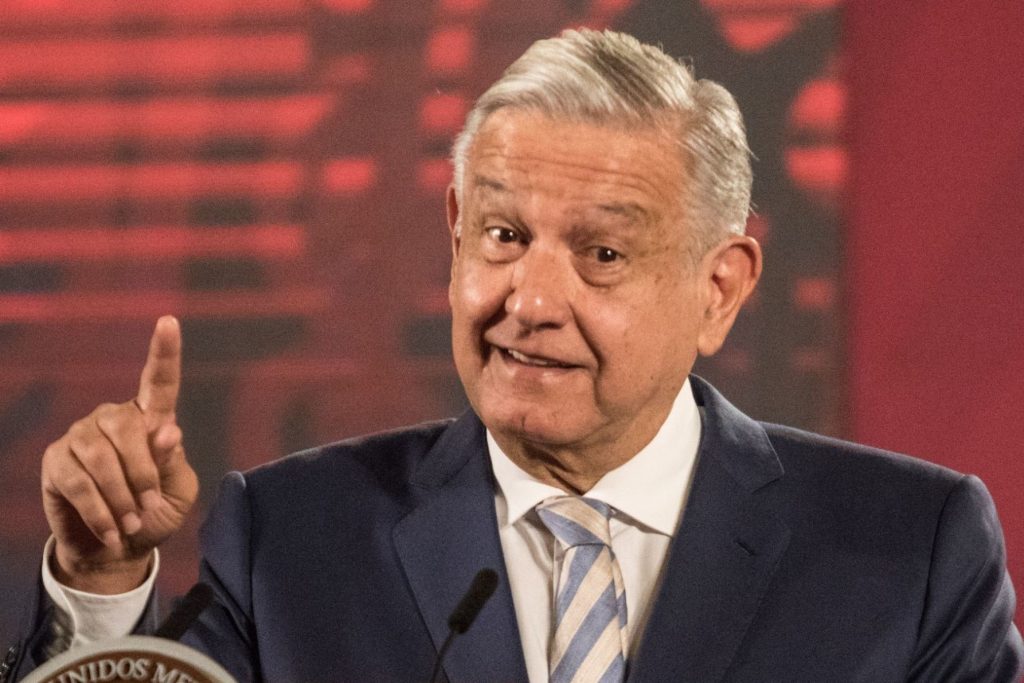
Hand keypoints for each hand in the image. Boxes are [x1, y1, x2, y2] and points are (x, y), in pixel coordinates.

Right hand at [41, 316, 198, 593]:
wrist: (116, 548)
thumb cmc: (153, 513)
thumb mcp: (175, 492)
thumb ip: (171, 462)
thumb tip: (168, 429)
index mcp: (151, 418)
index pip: (159, 381)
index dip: (164, 352)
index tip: (169, 321)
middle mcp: (113, 419)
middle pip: (127, 427)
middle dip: (143, 472)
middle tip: (149, 505)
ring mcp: (81, 436)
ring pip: (101, 459)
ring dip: (121, 497)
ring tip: (132, 522)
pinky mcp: (56, 461)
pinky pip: (79, 483)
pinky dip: (100, 511)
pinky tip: (112, 531)